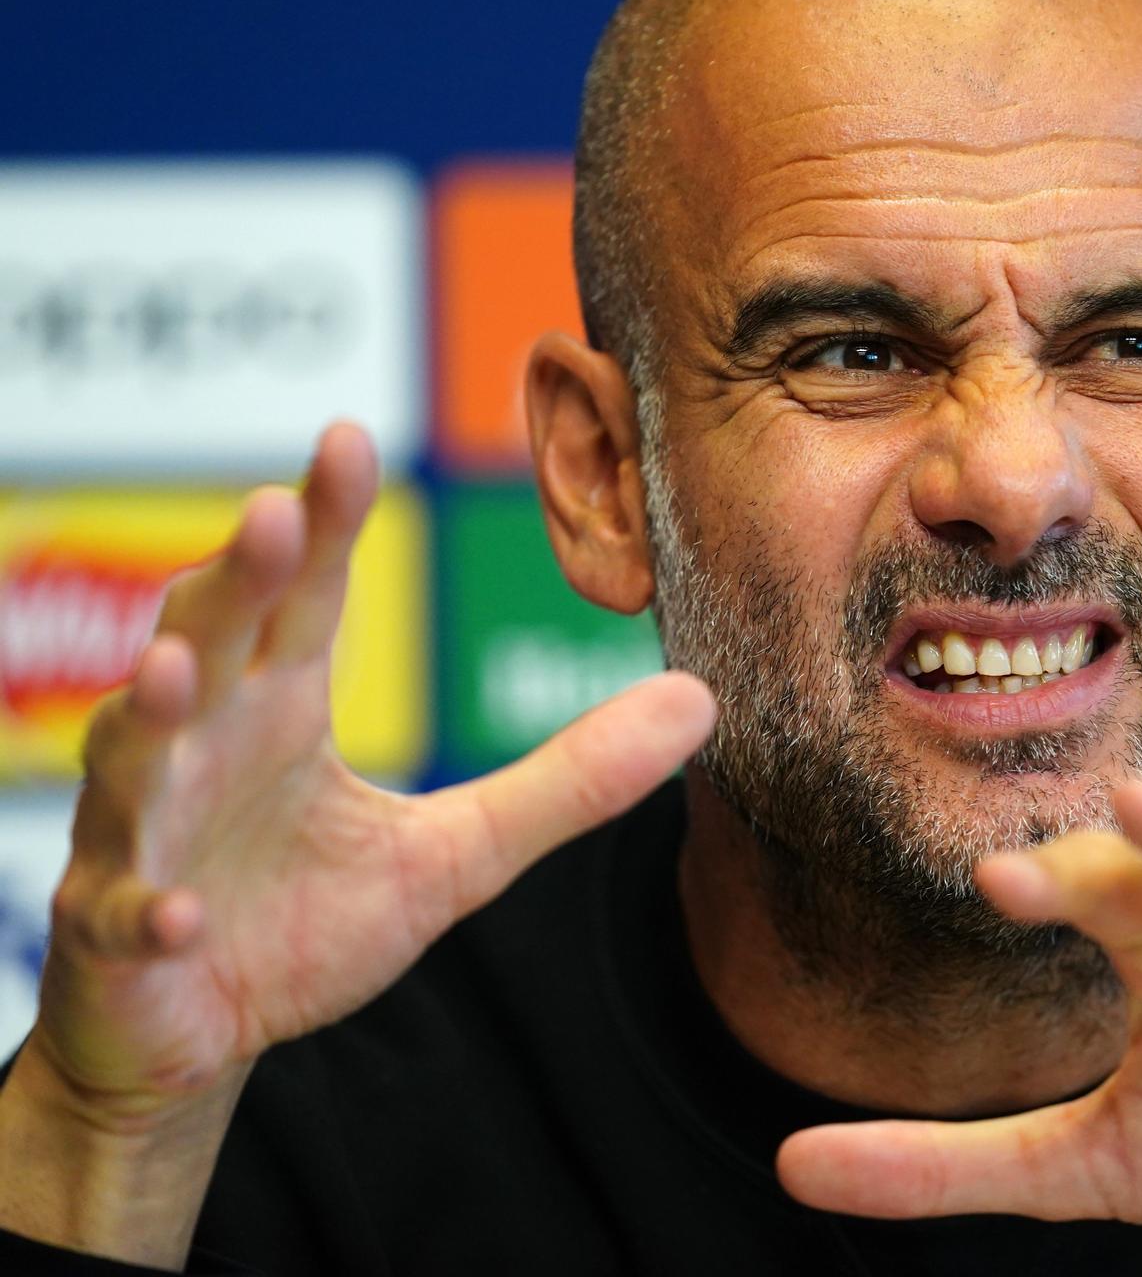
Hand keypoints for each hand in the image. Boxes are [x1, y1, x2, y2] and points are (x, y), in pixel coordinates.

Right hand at [25, 421, 714, 1122]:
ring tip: (179, 675)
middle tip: (276, 514)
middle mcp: (204, 746)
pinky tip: (177, 910)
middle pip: (209, 639)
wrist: (201, 1032)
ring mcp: (145, 833)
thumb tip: (699, 699)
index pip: (304, 595)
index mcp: (280, 708)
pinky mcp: (113, 929)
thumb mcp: (462, 851)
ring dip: (151, 714)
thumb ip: (569, 777)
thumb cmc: (307, 918)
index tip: (350, 439)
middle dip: (235, 580)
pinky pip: (118, 911)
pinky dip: (141, 907)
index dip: (325, 521)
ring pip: (134, 755)